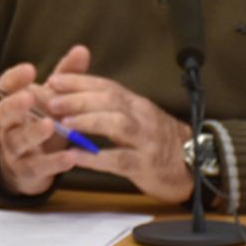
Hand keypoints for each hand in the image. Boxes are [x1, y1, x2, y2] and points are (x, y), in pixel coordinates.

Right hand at [0, 44, 89, 196]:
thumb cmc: (43, 123)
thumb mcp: (54, 100)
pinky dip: (53, 163)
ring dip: (33, 133)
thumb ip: (66, 76)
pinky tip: (70, 157)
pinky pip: (36, 167)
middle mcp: (9, 124)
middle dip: (15, 104)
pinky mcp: (27, 172)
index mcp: (14, 102)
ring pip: (17, 140)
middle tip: (29, 96)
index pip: (5, 87)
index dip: (15, 78)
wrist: (30, 164)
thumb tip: (82, 49)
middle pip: (4, 112)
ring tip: (50, 125)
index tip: (31, 69)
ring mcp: (15, 149)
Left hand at [45, 72, 193, 203]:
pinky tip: (76, 157)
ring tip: (65, 124)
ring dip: (89, 121)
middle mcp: (141, 116)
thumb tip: (71, 97)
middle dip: (79, 98)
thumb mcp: (136, 117)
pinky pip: (120, 159)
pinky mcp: (146, 165)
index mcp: (135, 103)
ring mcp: (146, 140)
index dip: (79, 81)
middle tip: (52, 101)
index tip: (53, 79)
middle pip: (110, 101)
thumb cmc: (156, 140)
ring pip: (117, 124)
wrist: (194, 165)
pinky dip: (96, 158)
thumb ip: (109, 107)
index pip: (106, 85)